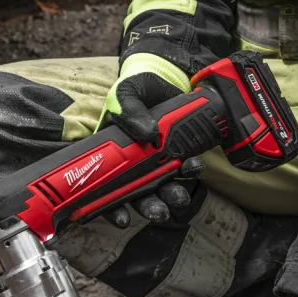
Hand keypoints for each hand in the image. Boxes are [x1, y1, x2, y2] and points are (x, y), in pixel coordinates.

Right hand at [99, 72, 203, 226]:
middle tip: (159, 212)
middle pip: (135, 196)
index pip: (103, 189)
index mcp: (110, 156)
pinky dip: (188, 171)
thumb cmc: (136, 87)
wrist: (164, 78)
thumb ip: (129, 110)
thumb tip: (146, 132)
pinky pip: (181, 168)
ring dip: (170, 197)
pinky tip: (193, 166)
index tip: (121, 219)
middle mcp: (131, 165)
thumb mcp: (126, 93)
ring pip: (160, 188)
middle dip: (148, 207)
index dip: (110, 208)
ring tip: (179, 198)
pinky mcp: (176, 154)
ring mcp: (154, 161)